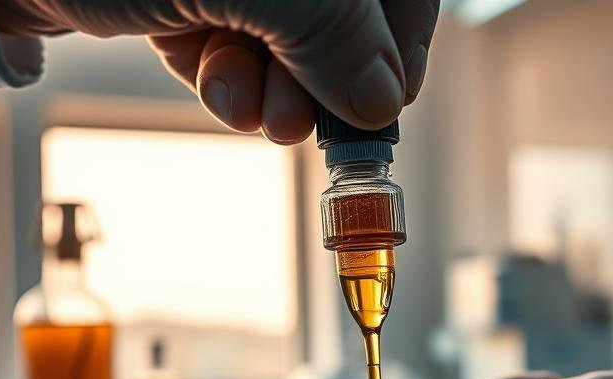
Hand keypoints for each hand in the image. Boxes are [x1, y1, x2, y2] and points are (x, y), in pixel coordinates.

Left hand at [0, 0, 440, 141]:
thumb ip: (335, 32)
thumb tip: (382, 101)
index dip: (399, 47)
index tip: (380, 109)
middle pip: (343, 17)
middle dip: (322, 81)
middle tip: (302, 127)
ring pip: (288, 40)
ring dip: (274, 90)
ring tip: (250, 112)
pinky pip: (235, 45)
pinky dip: (228, 78)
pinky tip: (213, 86)